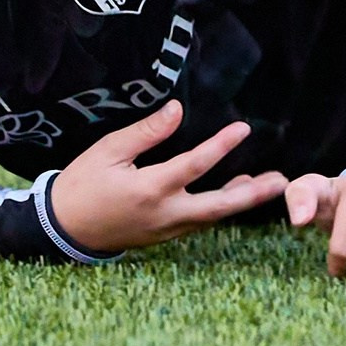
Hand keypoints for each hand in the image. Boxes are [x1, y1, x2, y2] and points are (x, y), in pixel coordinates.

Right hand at [47, 101, 286, 255]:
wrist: (63, 228)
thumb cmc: (82, 184)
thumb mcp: (108, 150)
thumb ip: (145, 132)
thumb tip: (176, 109)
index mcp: (150, 189)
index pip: (195, 165)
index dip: (221, 145)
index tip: (243, 129)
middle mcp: (165, 214)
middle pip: (219, 206)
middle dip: (253, 194)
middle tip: (282, 182)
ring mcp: (166, 230)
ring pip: (212, 217)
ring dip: (239, 201)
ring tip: (265, 185)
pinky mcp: (162, 236)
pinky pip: (198, 221)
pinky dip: (218, 208)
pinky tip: (230, 194)